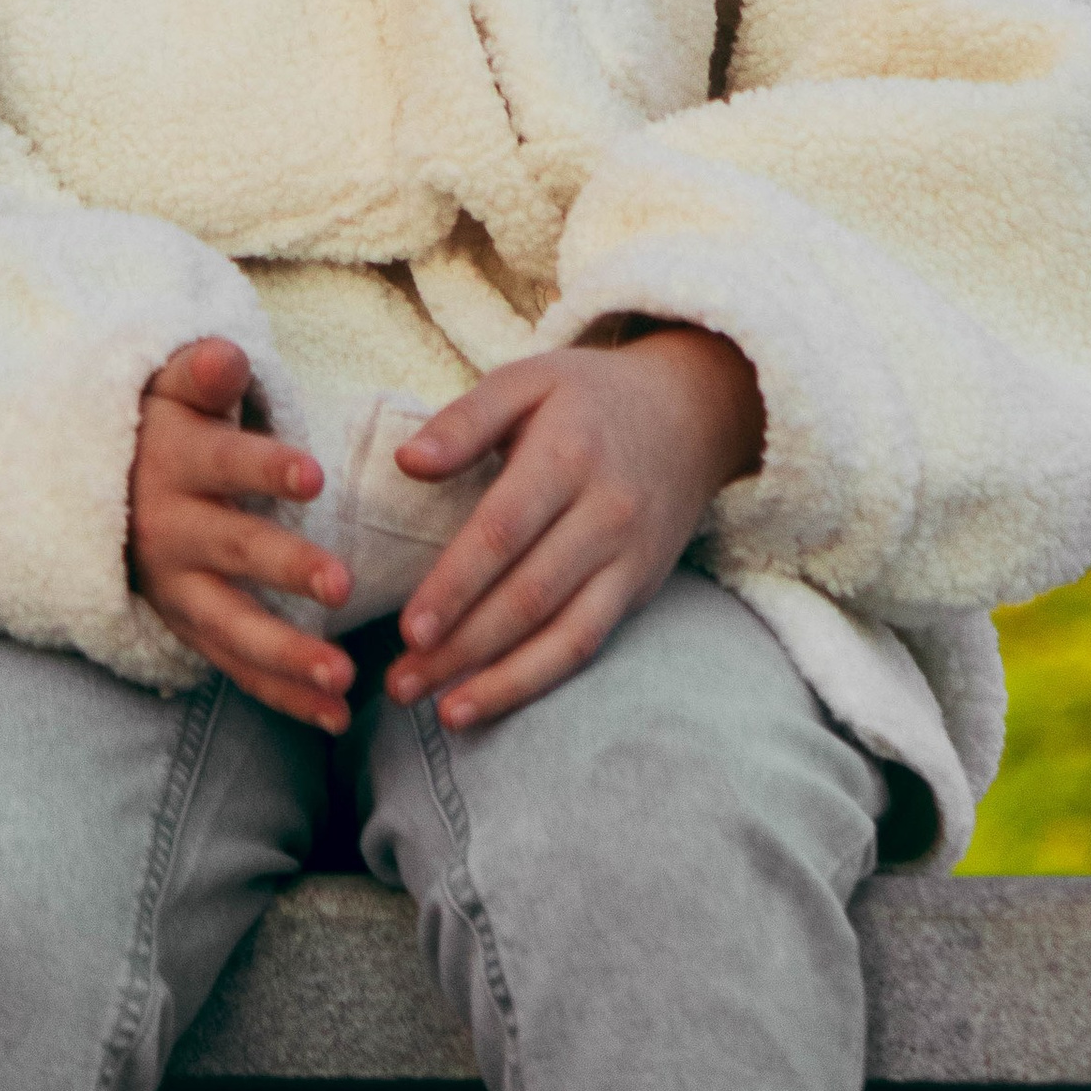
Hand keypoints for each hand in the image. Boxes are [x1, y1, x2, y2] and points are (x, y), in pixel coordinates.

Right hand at [127, 336, 356, 733]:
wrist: (95, 489)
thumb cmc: (161, 427)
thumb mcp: (171, 388)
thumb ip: (204, 372)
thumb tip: (227, 358)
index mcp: (177, 464)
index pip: (225, 463)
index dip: (267, 468)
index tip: (314, 474)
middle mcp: (173, 531)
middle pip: (233, 550)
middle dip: (287, 568)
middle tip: (343, 585)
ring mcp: (178, 589)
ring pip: (232, 627)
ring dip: (287, 656)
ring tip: (343, 677)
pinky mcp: (188, 629)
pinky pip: (236, 668)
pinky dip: (282, 696)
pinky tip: (334, 717)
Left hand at [382, 325, 762, 733]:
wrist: (689, 414)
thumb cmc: (589, 398)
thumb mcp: (528, 380)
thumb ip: (466, 419)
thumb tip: (408, 461)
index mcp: (567, 452)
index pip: (504, 530)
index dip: (457, 585)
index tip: (408, 629)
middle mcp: (605, 511)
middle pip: (528, 594)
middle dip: (462, 647)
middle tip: (400, 683)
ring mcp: (627, 556)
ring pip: (561, 633)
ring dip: (497, 680)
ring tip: (439, 709)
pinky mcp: (639, 588)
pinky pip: (587, 644)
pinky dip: (537, 679)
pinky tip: (486, 700)